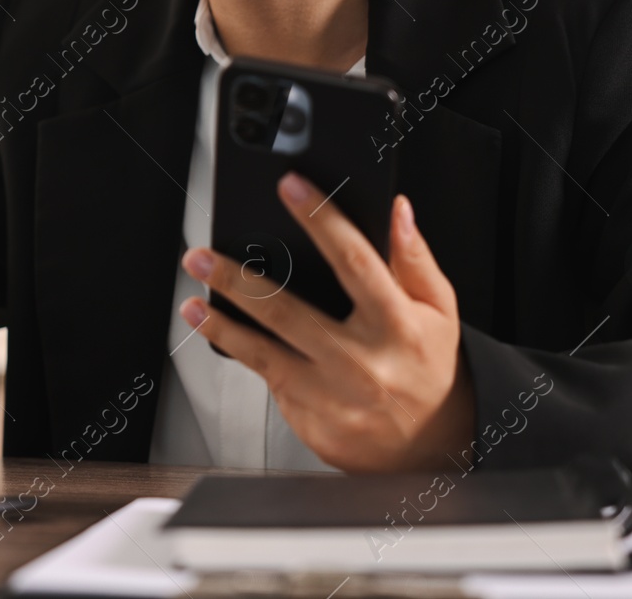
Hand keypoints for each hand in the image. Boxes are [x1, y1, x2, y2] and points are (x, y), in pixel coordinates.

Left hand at [179, 172, 474, 471]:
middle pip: (288, 312)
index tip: (290, 186)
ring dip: (221, 326)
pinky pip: (271, 381)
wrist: (430, 444)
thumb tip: (397, 210)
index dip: (321, 219)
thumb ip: (413, 258)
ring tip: (193, 303)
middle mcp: (362, 361)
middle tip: (201, 257)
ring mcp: (333, 396)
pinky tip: (222, 335)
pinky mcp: (312, 422)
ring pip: (264, 354)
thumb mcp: (438, 309)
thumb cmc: (429, 367)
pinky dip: (244, 356)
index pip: (354, 260)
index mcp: (397, 324)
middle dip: (237, 281)